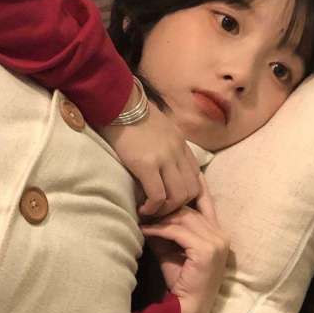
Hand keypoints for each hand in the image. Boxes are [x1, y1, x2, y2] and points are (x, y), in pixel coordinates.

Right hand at [97, 91, 200, 217]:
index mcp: (180, 142)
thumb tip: (157, 162)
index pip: (196, 175)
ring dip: (166, 210)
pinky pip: (158, 196)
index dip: (186, 194)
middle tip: (161, 210)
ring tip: (151, 211)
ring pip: (179, 196)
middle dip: (179, 206)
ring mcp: (164, 158)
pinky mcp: (147, 164)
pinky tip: (142, 209)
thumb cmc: (130, 113)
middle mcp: (177, 151)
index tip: (171, 201)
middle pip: (193, 189)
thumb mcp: (156, 127)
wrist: (117, 101)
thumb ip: (163, 143)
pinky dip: (153, 208)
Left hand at [140, 173, 229, 312]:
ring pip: (183, 218)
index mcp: (218, 233)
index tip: (170, 183)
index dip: (189, 190)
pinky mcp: (206, 250)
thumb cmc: (180, 280)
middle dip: (166, 207)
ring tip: (143, 218)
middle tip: (145, 206)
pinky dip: (160, 229)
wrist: (187, 308)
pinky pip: (178, 232)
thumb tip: (149, 210)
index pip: (204, 203)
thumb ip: (167, 229)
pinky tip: (145, 230)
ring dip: (160, 218)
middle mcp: (221, 235)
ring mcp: (216, 242)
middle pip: (190, 210)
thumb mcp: (173, 247)